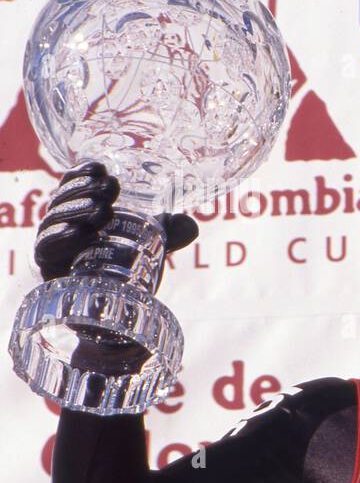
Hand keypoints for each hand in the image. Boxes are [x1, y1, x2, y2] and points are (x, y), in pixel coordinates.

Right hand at [35, 162, 198, 281]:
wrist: (114, 314)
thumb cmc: (127, 272)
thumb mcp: (150, 248)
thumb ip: (170, 235)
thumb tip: (190, 224)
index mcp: (79, 214)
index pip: (72, 187)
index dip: (82, 174)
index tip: (100, 168)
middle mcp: (60, 228)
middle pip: (62, 200)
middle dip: (85, 189)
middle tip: (111, 187)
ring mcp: (51, 248)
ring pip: (54, 220)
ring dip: (77, 209)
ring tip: (103, 210)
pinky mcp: (47, 269)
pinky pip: (46, 249)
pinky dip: (62, 237)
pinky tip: (80, 232)